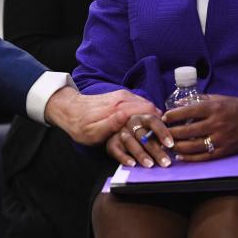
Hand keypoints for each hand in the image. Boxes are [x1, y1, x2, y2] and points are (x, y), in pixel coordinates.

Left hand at [45, 86, 159, 145]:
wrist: (69, 109)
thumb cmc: (80, 126)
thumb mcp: (92, 131)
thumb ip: (110, 124)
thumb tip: (126, 117)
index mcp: (119, 107)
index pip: (148, 111)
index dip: (160, 127)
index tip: (167, 141)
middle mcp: (124, 98)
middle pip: (151, 108)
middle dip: (161, 124)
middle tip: (168, 141)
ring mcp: (123, 95)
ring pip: (148, 105)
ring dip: (156, 119)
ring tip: (162, 136)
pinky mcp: (122, 97)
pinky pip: (141, 104)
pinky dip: (148, 114)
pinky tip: (150, 126)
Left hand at [166, 94, 237, 161]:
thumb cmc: (236, 106)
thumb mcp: (217, 98)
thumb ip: (197, 101)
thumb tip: (177, 105)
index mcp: (213, 108)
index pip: (187, 112)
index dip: (173, 116)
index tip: (164, 118)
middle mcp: (216, 123)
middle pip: (187, 131)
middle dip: (171, 133)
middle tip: (160, 134)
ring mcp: (220, 139)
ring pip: (193, 146)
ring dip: (177, 147)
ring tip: (166, 146)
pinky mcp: (225, 151)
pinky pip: (204, 157)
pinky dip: (190, 158)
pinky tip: (180, 156)